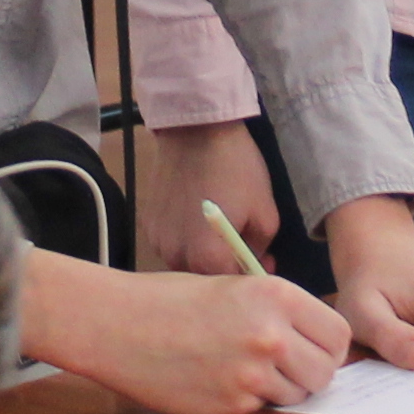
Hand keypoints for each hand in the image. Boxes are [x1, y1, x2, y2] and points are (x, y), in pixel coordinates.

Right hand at [29, 253, 345, 413]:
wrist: (116, 324)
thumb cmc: (170, 299)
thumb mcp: (233, 287)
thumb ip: (277, 311)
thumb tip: (313, 339)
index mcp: (276, 295)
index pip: (338, 335)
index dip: (328, 345)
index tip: (313, 348)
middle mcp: (270, 335)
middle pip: (325, 373)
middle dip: (309, 373)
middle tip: (283, 366)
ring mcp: (250, 374)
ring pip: (296, 396)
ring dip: (278, 390)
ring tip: (241, 368)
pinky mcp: (229, 406)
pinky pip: (259, 410)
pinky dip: (246, 401)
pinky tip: (216, 379)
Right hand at [138, 120, 279, 272]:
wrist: (196, 129)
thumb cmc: (236, 169)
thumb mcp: (265, 211)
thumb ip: (261, 248)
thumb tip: (257, 261)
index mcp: (206, 258)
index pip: (232, 285)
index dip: (250, 276)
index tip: (263, 260)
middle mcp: (175, 256)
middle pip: (205, 278)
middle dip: (227, 267)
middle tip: (244, 245)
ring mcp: (157, 241)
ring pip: (185, 263)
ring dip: (203, 255)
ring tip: (219, 233)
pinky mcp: (148, 224)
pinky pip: (170, 245)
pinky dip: (185, 241)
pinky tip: (197, 220)